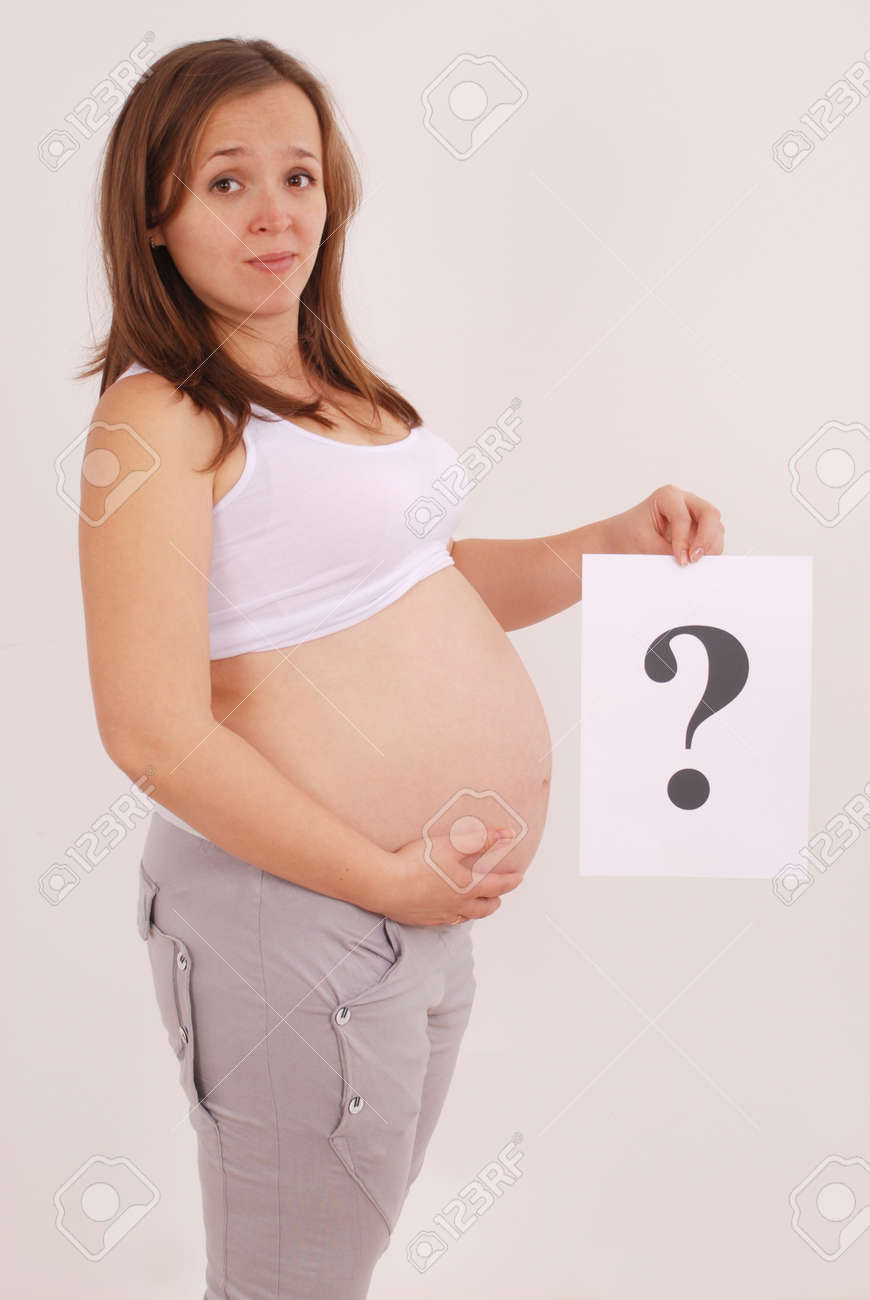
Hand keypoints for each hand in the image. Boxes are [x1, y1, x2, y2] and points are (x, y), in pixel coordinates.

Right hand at [381, 826, 524, 926]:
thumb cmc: (418, 863)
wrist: (386, 885)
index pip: (497, 885)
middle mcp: (457, 905)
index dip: (510, 881)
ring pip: (464, 917)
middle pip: (483, 908)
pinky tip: (445, 912)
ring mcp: (439, 914)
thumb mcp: (453, 844)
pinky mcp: (421, 919)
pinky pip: (443, 921)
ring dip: (473, 911)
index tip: (518, 878)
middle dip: (494, 902)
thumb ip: (481, 839)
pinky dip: (451, 916)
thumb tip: (507, 835)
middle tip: (498, 897)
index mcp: (468, 887)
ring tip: (474, 906)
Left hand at [606, 484, 724, 565]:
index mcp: (667, 496)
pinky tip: (699, 562)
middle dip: (706, 538)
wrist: (621, 539)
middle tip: (695, 559)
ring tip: (696, 563)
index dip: (683, 539)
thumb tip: (689, 564)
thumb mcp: (644, 544)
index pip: (682, 516)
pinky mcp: (699, 529)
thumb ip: (667, 553)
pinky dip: (710, 550)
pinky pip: (713, 538)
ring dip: (710, 546)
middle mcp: (686, 501)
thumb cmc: (628, 535)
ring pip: (716, 526)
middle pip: (709, 514)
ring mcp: (695, 514)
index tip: (680, 559)